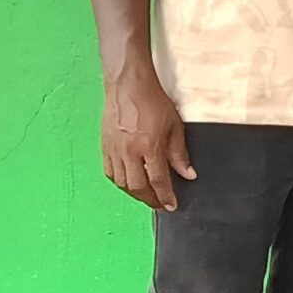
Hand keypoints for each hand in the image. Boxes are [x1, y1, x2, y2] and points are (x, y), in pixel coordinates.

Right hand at [101, 67, 194, 210]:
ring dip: (135, 193)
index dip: (165, 196)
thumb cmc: (153, 102)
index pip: (158, 180)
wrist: (128, 86)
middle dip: (150, 199)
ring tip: (147, 195)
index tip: (171, 205)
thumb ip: (179, 154)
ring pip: (122, 182)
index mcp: (149, 147)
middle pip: (137, 186)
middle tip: (159, 204)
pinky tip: (129, 182)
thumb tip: (188, 174)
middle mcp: (129, 152)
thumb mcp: (174, 127)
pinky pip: (109, 172)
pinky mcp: (104, 146)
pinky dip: (120, 182)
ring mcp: (114, 150)